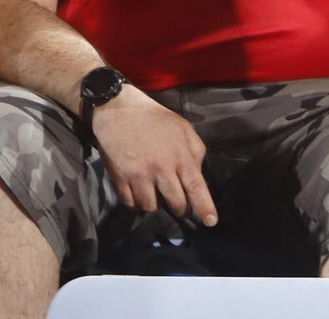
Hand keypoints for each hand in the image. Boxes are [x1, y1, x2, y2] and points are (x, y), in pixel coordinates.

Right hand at [90, 86, 217, 226]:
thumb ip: (195, 151)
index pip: (196, 188)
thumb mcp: (182, 127)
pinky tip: (137, 190)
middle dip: (180, 209)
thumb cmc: (153, 118)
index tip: (211, 221)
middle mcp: (161, 168)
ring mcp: (139, 175)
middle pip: (176, 204)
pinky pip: (130, 203)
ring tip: (153, 192)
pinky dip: (135, 201)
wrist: (117, 108)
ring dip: (155, 204)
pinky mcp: (120, 178)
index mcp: (180, 156)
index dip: (205, 208)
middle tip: (177, 204)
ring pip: (151, 207)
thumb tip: (198, 174)